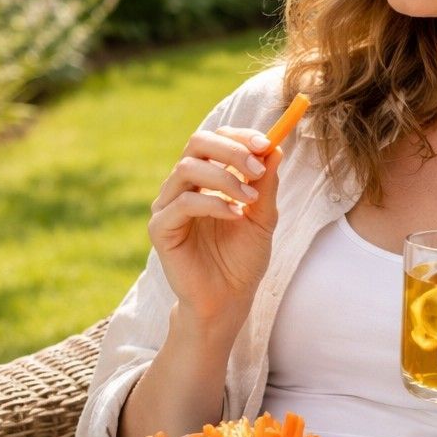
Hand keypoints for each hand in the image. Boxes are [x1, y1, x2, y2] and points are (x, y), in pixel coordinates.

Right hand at [147, 125, 281, 324]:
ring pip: (188, 168)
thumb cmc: (242, 260)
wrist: (228, 300)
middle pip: (197, 143)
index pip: (215, 139)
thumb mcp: (262, 218)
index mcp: (206, 178)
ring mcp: (168, 205)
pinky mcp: (160, 228)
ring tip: (250, 200)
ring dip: (225, 178)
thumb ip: (266, 185)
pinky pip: (183, 203)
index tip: (267, 144)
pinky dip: (212, 204)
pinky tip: (235, 216)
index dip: (240, 136)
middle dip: (231, 150)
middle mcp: (183, 186)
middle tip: (257, 167)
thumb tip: (275, 148)